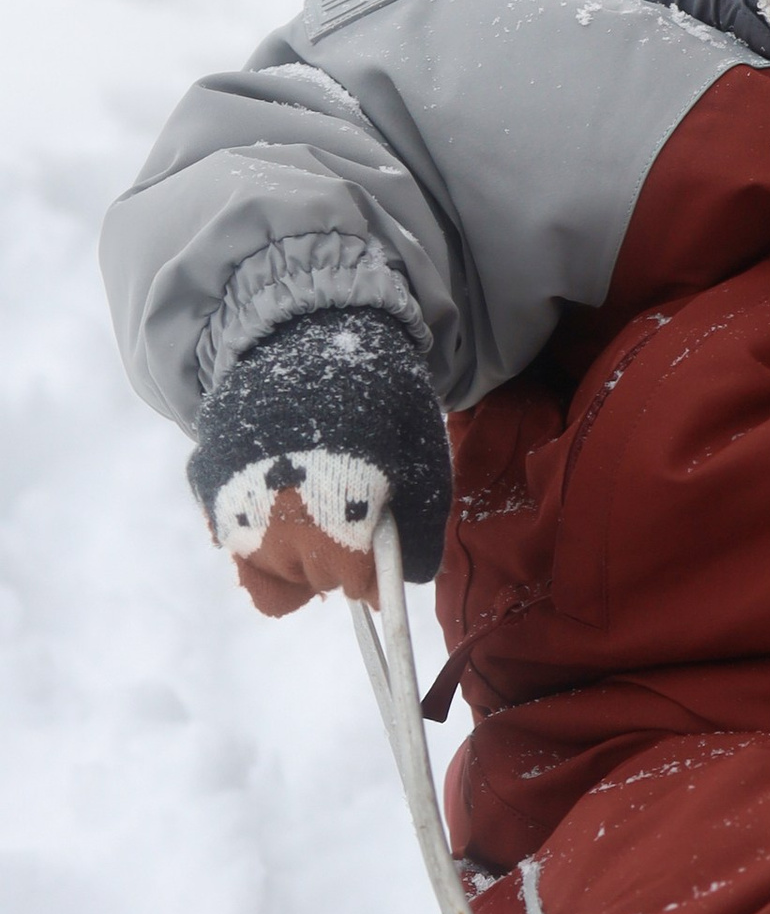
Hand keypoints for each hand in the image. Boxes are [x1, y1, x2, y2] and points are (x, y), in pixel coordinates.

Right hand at [188, 312, 450, 616]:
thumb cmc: (376, 393)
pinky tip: (275, 485)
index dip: (369, 570)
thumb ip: (419, 529)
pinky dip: (249, 523)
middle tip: (346, 515)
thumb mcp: (422, 459)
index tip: (375, 547)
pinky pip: (226, 531)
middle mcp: (274, 526)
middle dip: (331, 560)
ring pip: (259, 567)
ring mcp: (231, 505)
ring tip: (312, 501)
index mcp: (336, 525)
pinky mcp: (204, 481)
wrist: (307, 329)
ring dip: (287, 550)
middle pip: (303, 580)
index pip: (351, 584)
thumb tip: (406, 579)